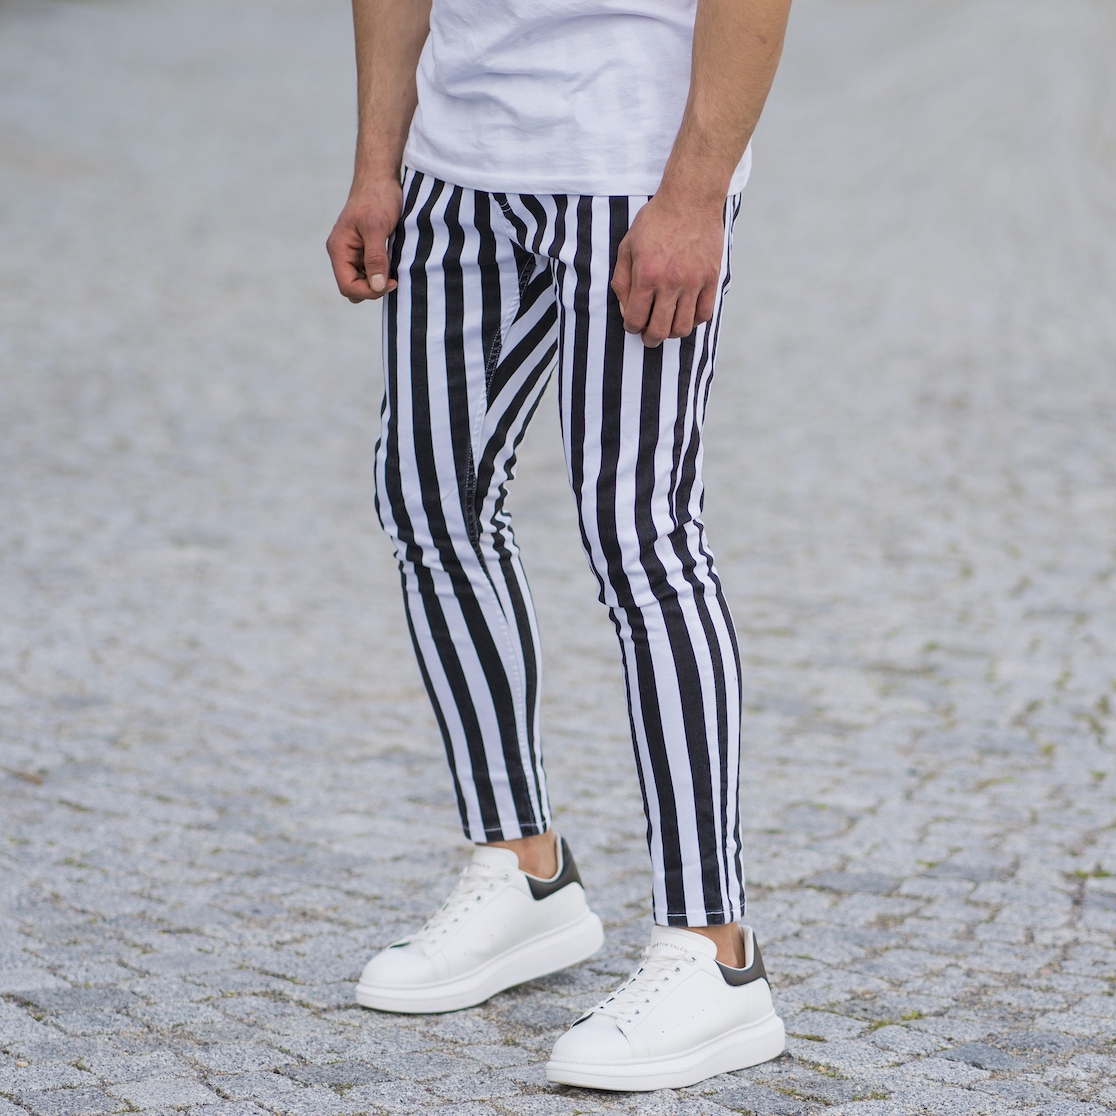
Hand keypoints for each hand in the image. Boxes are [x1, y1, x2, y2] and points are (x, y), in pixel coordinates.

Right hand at [326, 177, 403, 302]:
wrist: (380, 178)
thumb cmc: (377, 198)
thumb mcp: (377, 228)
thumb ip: (375, 258)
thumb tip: (377, 286)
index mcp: (339, 249)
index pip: (347, 286)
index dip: (369, 292)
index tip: (391, 283)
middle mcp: (342, 253)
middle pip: (353, 287)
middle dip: (373, 288)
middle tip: (394, 278)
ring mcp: (352, 251)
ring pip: (362, 281)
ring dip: (378, 280)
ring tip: (394, 268)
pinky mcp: (363, 249)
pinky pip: (369, 270)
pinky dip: (381, 271)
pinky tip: (393, 262)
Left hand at [610, 194, 724, 346]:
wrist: (690, 199)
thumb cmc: (655, 221)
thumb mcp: (627, 246)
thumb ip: (622, 280)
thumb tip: (625, 309)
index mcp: (646, 275)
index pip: (635, 319)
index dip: (631, 327)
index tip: (633, 324)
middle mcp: (670, 282)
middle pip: (660, 330)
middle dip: (650, 338)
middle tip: (649, 336)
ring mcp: (694, 282)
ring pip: (683, 327)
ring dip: (672, 332)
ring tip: (668, 325)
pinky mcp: (712, 278)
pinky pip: (704, 314)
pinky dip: (694, 320)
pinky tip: (686, 312)